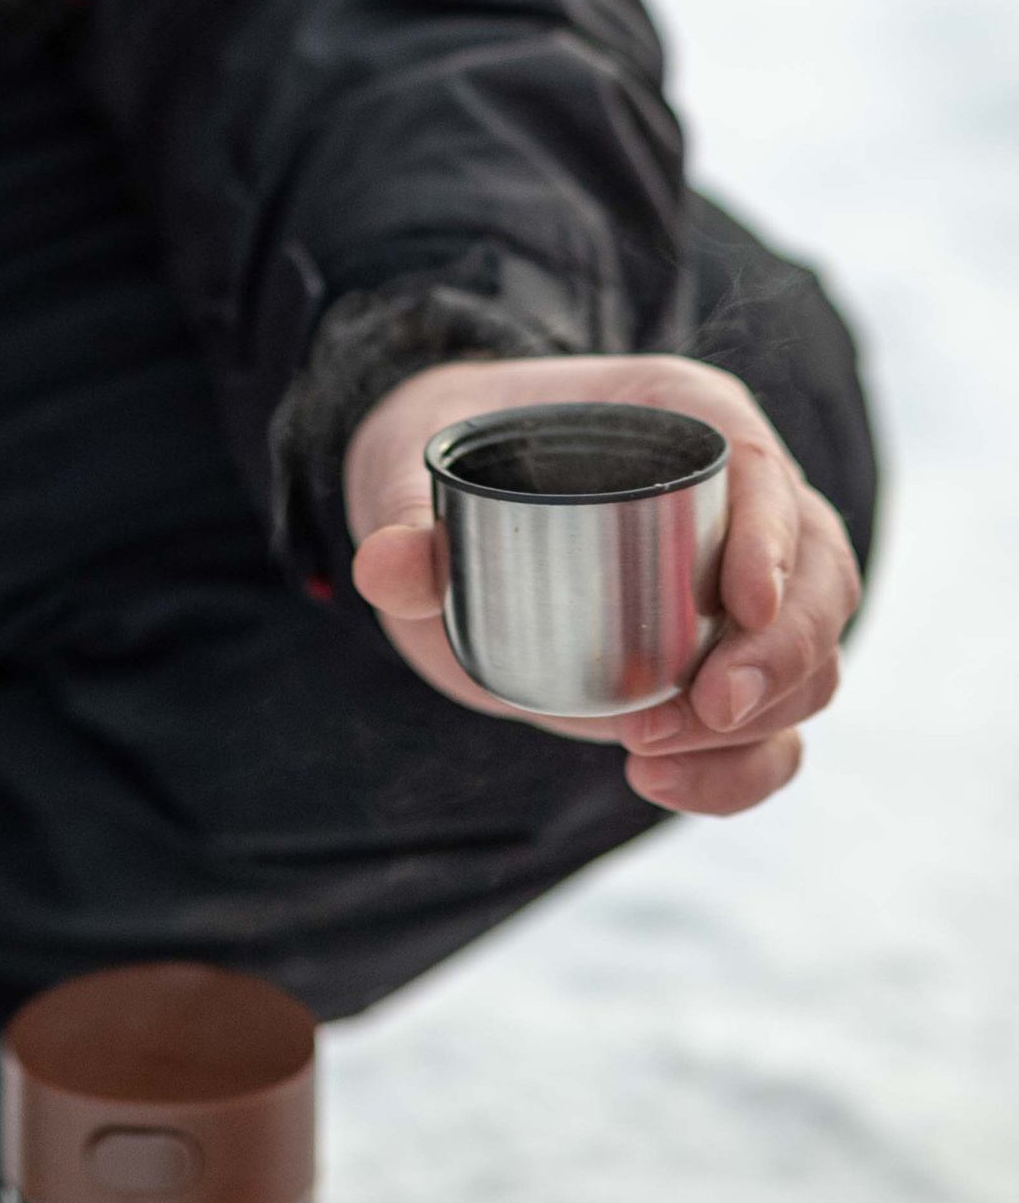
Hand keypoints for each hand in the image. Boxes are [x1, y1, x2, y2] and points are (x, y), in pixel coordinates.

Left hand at [346, 351, 859, 816]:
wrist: (445, 513)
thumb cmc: (451, 457)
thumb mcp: (413, 469)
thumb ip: (401, 518)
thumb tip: (385, 568)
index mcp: (684, 418)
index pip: (761, 467)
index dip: (773, 535)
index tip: (745, 602)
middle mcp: (738, 502)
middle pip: (818, 575)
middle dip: (780, 652)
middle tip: (706, 704)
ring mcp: (738, 594)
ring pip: (812, 659)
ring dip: (760, 721)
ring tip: (646, 752)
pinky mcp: (716, 671)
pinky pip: (772, 731)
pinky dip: (743, 771)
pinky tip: (663, 784)